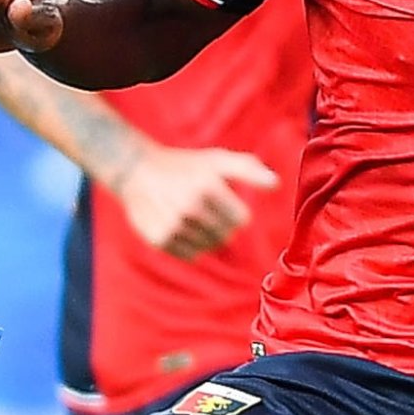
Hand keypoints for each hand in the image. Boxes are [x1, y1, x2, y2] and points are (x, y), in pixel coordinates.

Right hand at [112, 144, 280, 259]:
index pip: (240, 220)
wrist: (137, 170)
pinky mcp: (159, 240)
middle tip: (202, 206)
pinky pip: (190, 255)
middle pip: (226, 235)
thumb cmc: (185, 165)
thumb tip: (276, 184)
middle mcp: (189, 208)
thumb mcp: (216, 160)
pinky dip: (189, 244)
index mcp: (207, 187)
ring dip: (205, 234)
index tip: (219, 199)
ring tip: (190, 216)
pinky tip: (179, 226)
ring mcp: (173, 225)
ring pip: (209, 247)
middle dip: (220, 223)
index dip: (233, 210)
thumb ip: (248, 170)